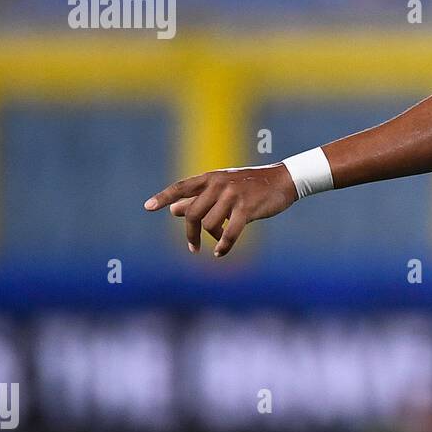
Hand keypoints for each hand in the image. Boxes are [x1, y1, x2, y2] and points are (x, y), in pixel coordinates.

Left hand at [143, 163, 297, 257]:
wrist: (284, 180)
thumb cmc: (251, 185)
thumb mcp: (223, 188)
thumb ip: (199, 198)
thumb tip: (173, 210)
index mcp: (211, 178)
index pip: (181, 187)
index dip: (164, 197)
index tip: (147, 207)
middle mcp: (219, 184)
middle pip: (193, 213)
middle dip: (190, 233)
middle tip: (193, 247)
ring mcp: (233, 195)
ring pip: (210, 224)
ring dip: (212, 237)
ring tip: (218, 241)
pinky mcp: (247, 208)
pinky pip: (229, 232)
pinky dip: (223, 245)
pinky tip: (221, 253)